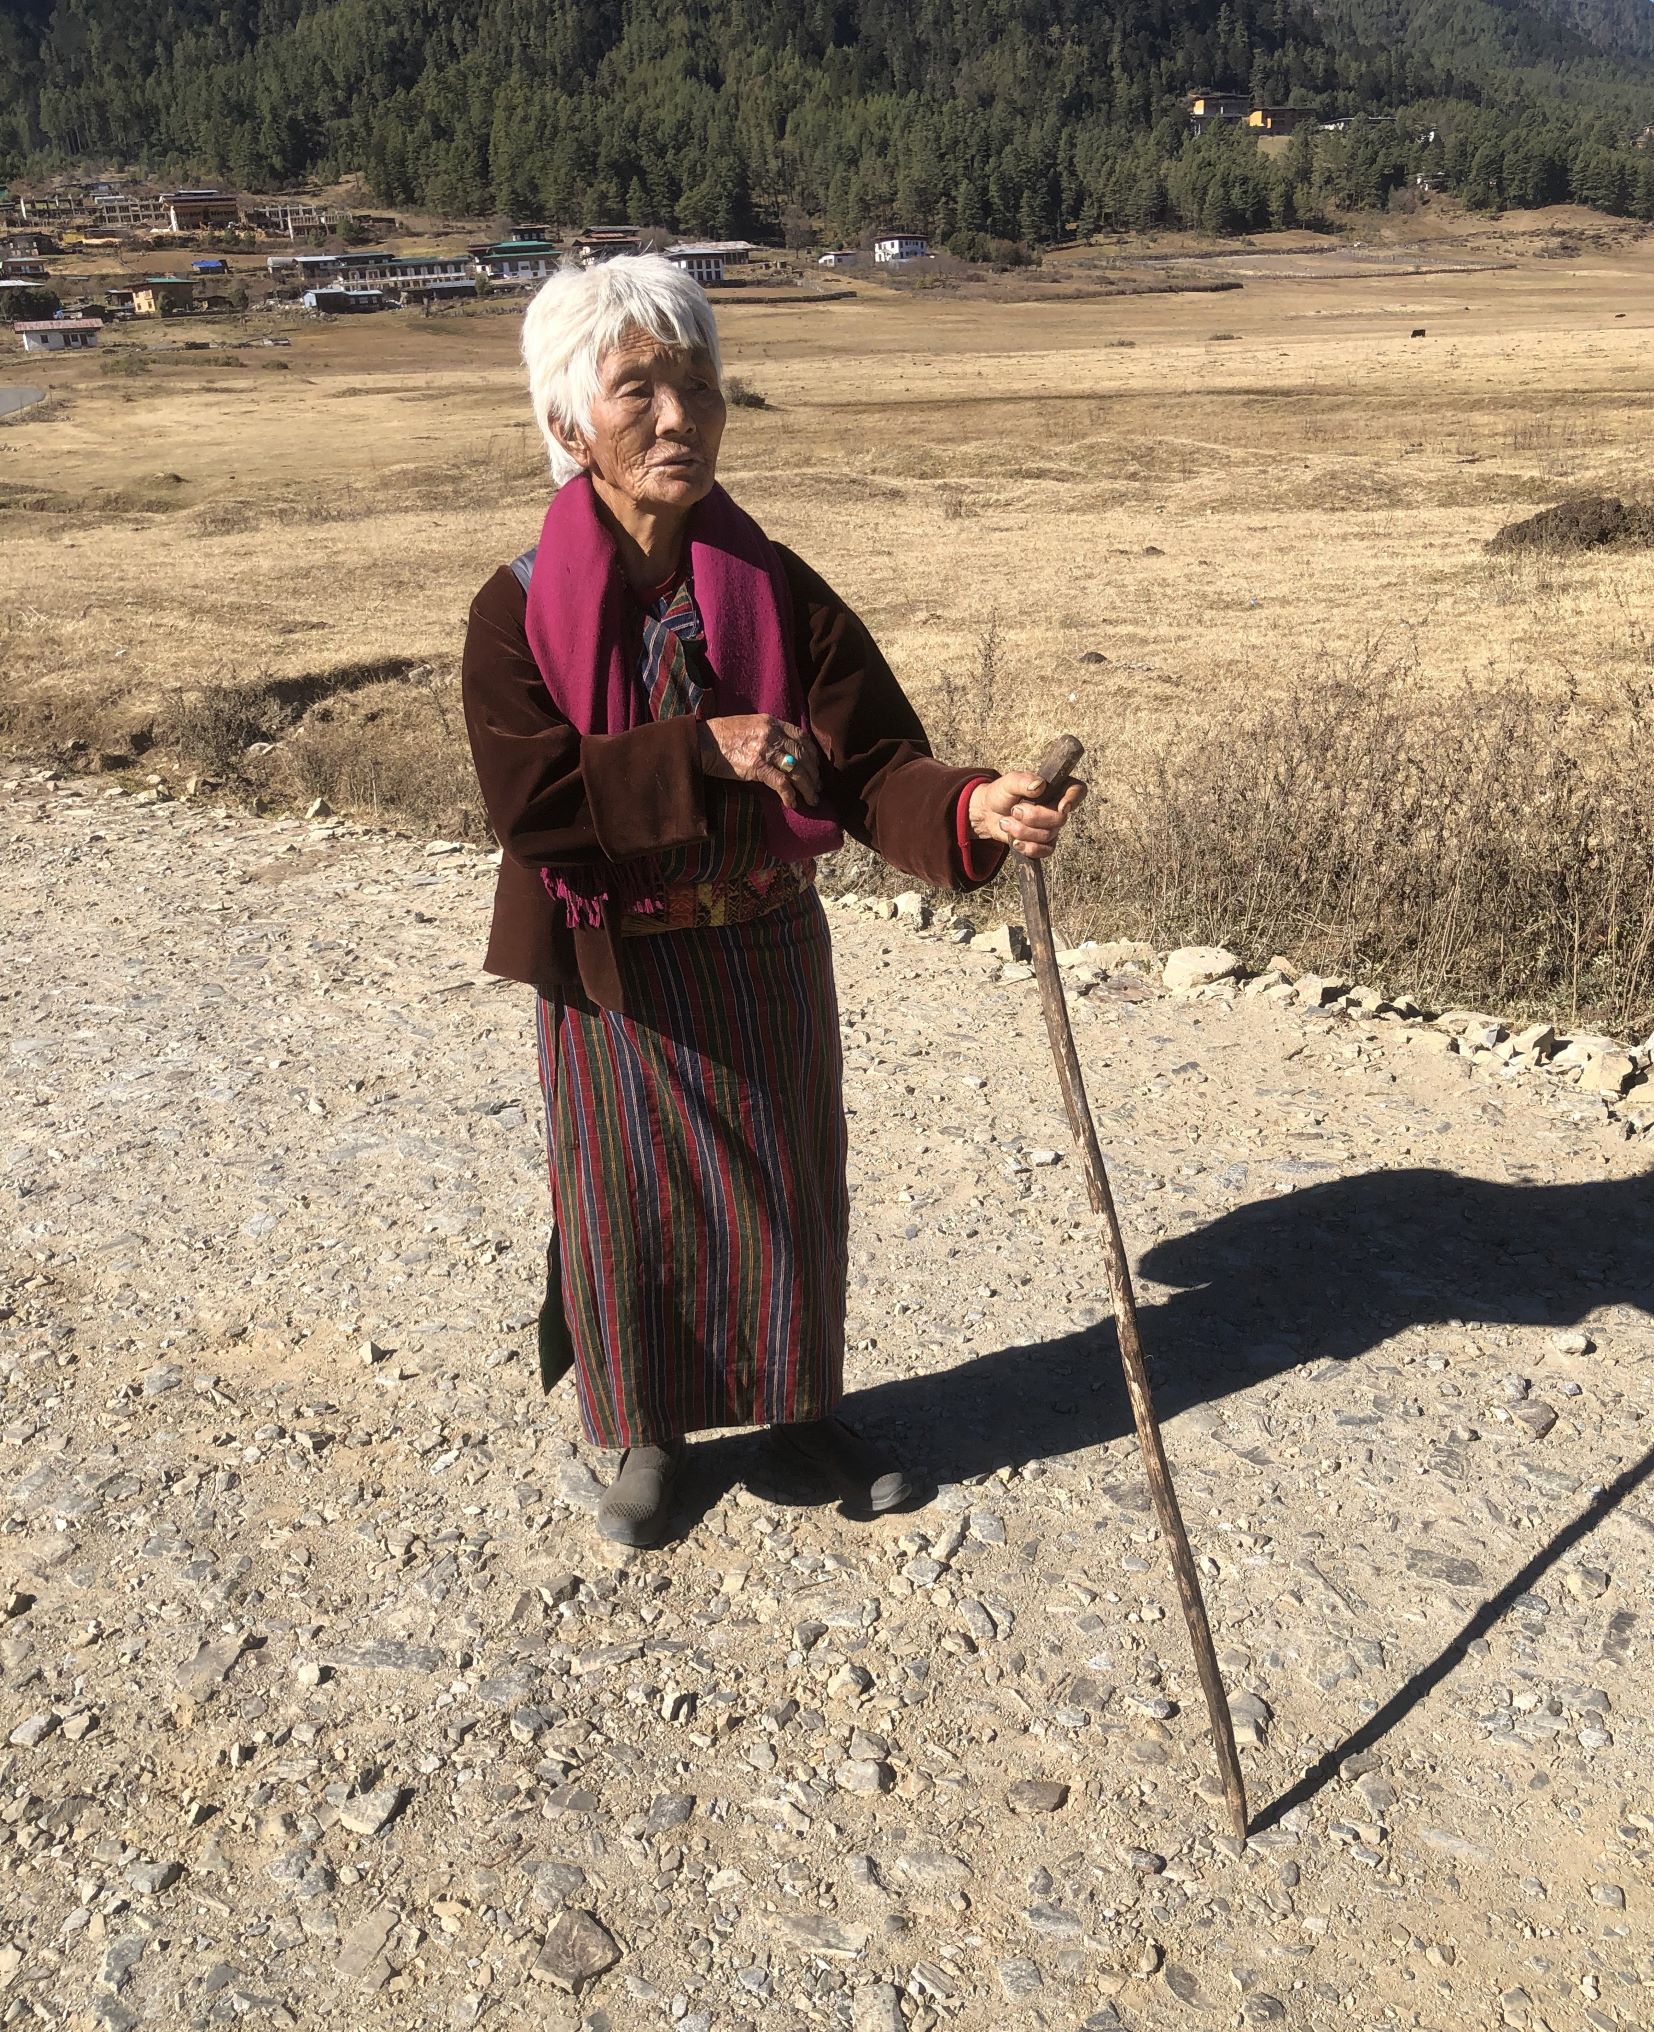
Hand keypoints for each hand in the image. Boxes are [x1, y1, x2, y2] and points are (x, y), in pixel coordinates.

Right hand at [697, 714, 822, 810]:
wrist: (703, 742)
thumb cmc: (723, 736)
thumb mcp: (750, 725)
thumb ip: (770, 734)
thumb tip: (785, 751)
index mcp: (772, 722)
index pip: (802, 736)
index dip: (813, 753)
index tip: (816, 766)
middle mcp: (772, 734)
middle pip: (803, 755)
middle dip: (814, 773)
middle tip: (818, 787)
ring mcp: (765, 750)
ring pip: (797, 770)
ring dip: (808, 787)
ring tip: (812, 799)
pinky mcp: (757, 766)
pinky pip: (781, 782)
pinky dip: (790, 795)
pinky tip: (792, 803)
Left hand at [968, 770, 1086, 858]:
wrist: (988, 813)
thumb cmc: (1002, 793)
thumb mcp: (1008, 782)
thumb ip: (1023, 781)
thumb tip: (1039, 785)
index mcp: (1055, 787)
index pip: (1077, 790)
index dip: (1074, 799)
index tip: (1062, 806)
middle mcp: (1057, 807)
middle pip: (1060, 819)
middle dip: (1033, 818)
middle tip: (1014, 810)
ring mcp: (1051, 827)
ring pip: (1048, 836)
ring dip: (1022, 831)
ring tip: (1006, 822)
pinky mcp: (1043, 843)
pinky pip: (1044, 851)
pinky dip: (1028, 848)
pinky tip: (1015, 841)